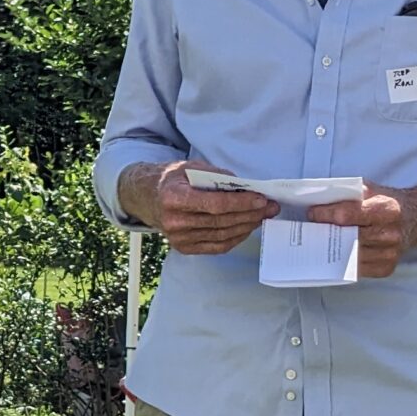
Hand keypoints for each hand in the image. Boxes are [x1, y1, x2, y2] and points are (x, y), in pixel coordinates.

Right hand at [140, 160, 275, 253]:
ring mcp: (178, 238)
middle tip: (270, 207)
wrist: (146, 198)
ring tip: (263, 216)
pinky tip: (247, 227)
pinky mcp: (184, 248)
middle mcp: (174, 221)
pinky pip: (217, 246)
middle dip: (250, 214)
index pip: (214, 205)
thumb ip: (215, 175)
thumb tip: (244, 187)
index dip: (240, 203)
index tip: (260, 199)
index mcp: (173, 198)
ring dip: (247, 226)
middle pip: (221, 222)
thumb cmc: (171, 180)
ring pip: (222, 236)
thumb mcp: (189, 167)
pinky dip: (235, 237)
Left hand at [307, 187, 408, 278]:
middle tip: (311, 228)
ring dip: (332, 249)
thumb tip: (319, 198)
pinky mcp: (387, 267)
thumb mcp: (372, 189)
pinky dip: (345, 261)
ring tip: (319, 241)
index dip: (326, 215)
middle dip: (325, 232)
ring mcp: (390, 253)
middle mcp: (390, 234)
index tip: (312, 213)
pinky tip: (337, 252)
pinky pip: (358, 269)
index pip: (347, 215)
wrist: (416, 218)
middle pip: (347, 237)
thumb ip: (349, 192)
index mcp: (386, 210)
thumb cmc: (388, 202)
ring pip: (350, 256)